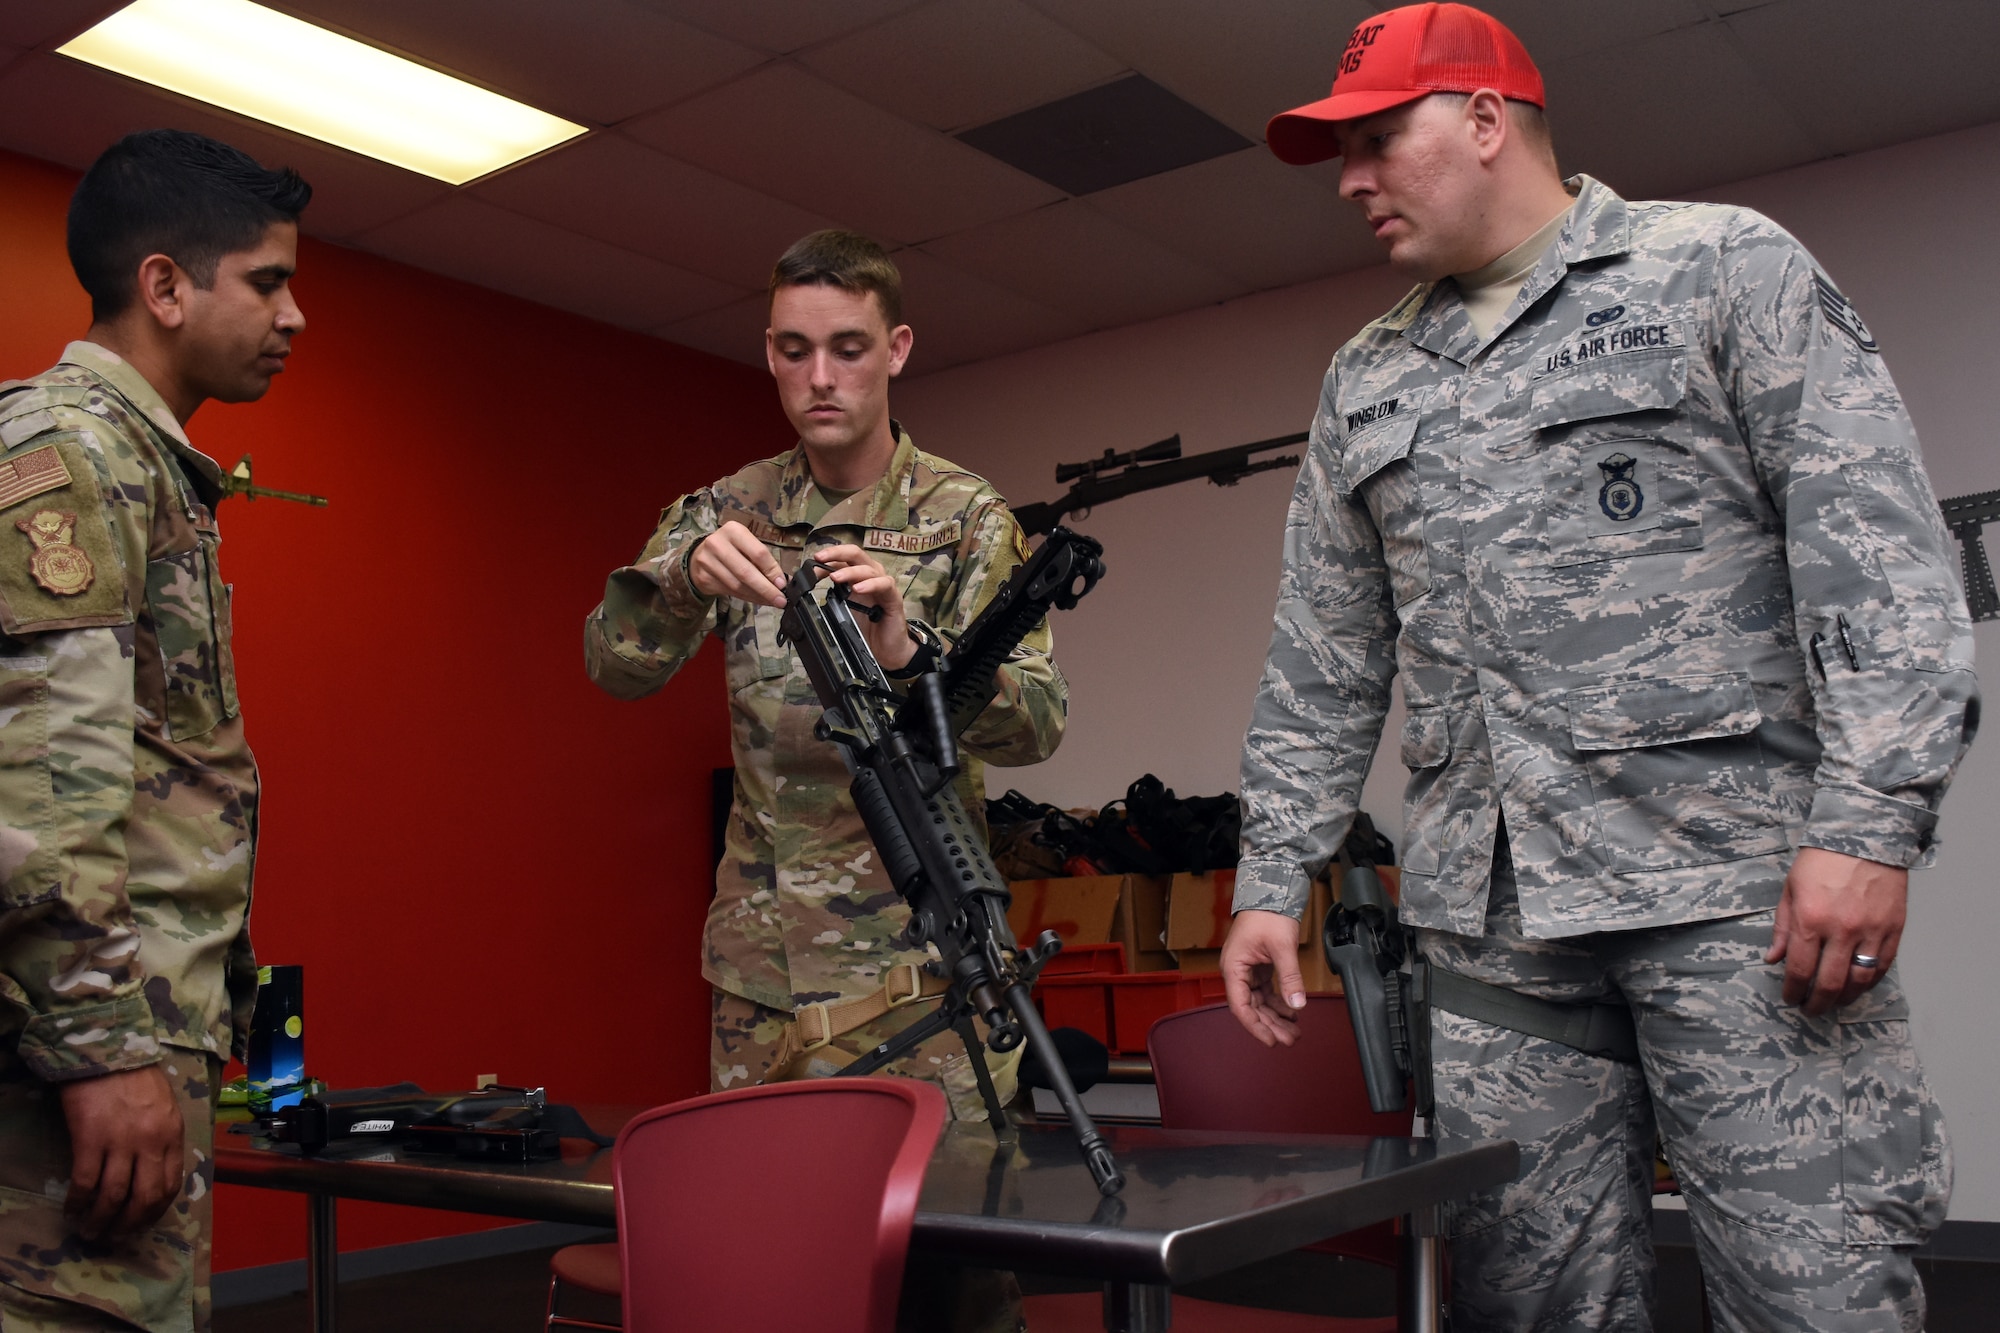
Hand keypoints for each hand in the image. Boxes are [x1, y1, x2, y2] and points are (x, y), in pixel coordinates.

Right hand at [58, 1064, 184, 1239]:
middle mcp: (151, 1143)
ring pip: (114, 1196)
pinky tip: (71, 1210)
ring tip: (90, 1231)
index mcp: (172, 1135)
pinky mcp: (90, 1140)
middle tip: (114, 1236)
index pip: (170, 1185)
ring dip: (100, 1220)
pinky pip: (85, 1182)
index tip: (141, 1224)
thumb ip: (164, 1138)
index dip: (154, 1212)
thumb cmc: (137, 1077)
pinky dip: (78, 1202)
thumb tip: (155, 1172)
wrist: (108, 1051)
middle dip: (129, 1224)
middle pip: (144, 1197)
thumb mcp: (166, 1107)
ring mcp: (121, 1142)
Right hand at [688, 521, 786, 608]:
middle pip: (746, 572)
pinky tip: (757, 599)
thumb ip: (763, 560)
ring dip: (757, 596)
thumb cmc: (731, 548)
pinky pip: (729, 592)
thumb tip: (783, 581)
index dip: (772, 571)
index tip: (783, 584)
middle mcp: (717, 544)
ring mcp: (707, 561)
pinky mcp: (703, 578)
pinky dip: (747, 598)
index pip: (758, 553)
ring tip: (770, 601)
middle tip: (780, 600)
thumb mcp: (746, 545)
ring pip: (737, 585)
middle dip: (766, 589)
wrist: (700, 554)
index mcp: (733, 531)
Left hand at [810, 544, 914, 669]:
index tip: (811, 564)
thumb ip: (830, 597)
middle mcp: (871, 577)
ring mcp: (883, 586)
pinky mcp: (894, 598)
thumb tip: (807, 592)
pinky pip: (885, 585)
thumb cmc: (866, 629)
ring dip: (850, 571)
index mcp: (858, 577)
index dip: (827, 559)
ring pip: (868, 568)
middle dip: (836, 553)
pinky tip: (859, 589)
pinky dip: (871, 584)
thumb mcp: (842, 611)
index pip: (842, 559)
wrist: (885, 650)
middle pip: (856, 554)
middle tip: (820, 558)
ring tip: (834, 577)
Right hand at [1221, 909, 1306, 1047]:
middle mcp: (1237, 971)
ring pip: (1260, 1001)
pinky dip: (1279, 1002)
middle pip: (1252, 1007)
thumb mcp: (1282, 947)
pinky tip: (1292, 1012)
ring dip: (1276, 1016)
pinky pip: (1267, 991)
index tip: (1271, 1040)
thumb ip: (1290, 978)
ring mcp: (1248, 969)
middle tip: (1290, 1039)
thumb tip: (1297, 1005)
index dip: (1256, 1026)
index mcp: (1234, 968)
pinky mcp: (1259, 966)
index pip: (1241, 1006)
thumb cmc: (1268, 914)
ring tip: (1294, 1031)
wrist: (1271, 892)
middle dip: (1271, 1024)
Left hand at [1763, 846, 1907, 1015]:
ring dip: (1845, 998)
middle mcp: (1842, 930)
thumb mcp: (1790, 890)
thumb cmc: (1821, 860)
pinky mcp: (1894, 928)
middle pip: (1831, 982)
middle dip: (1818, 1002)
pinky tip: (1859, 986)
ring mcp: (1871, 930)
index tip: (1790, 998)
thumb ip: (1783, 928)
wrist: (1863, 836)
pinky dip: (1870, 982)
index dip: (1794, 991)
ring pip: (1860, 980)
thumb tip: (1773, 959)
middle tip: (1811, 1010)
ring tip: (1834, 1002)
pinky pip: (1883, 966)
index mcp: (1811, 919)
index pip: (1801, 970)